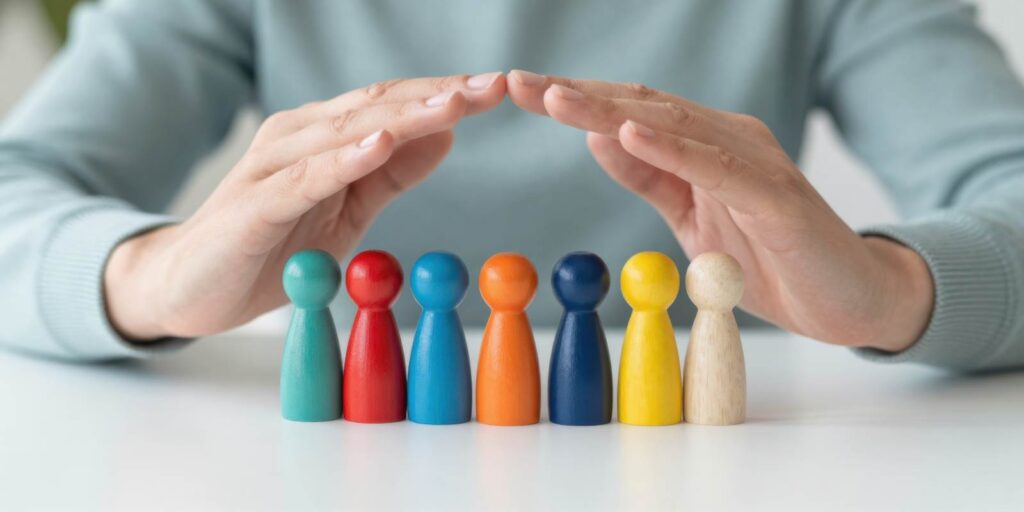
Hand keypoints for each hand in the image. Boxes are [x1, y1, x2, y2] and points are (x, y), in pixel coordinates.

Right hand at [105, 73, 506, 339]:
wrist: (190, 286)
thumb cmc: (271, 245)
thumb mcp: (347, 210)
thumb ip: (391, 175)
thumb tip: (446, 135)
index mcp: (326, 136)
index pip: (394, 105)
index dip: (446, 94)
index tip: (500, 88)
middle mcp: (299, 137)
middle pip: (378, 106)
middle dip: (439, 94)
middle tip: (494, 86)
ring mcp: (274, 166)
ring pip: (347, 131)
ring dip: (405, 116)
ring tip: (454, 104)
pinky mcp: (255, 204)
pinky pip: (305, 177)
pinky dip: (344, 158)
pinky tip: (380, 144)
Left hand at [507, 70, 932, 350]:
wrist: (850, 298)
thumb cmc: (771, 258)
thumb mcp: (692, 218)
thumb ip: (651, 178)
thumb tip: (598, 140)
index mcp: (702, 146)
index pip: (627, 114)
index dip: (573, 102)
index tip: (519, 91)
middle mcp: (727, 140)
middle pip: (639, 107)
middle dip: (574, 94)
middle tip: (516, 82)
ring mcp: (753, 163)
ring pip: (671, 125)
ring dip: (608, 110)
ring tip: (555, 97)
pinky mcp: (775, 196)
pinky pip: (716, 166)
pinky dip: (672, 147)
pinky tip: (629, 132)